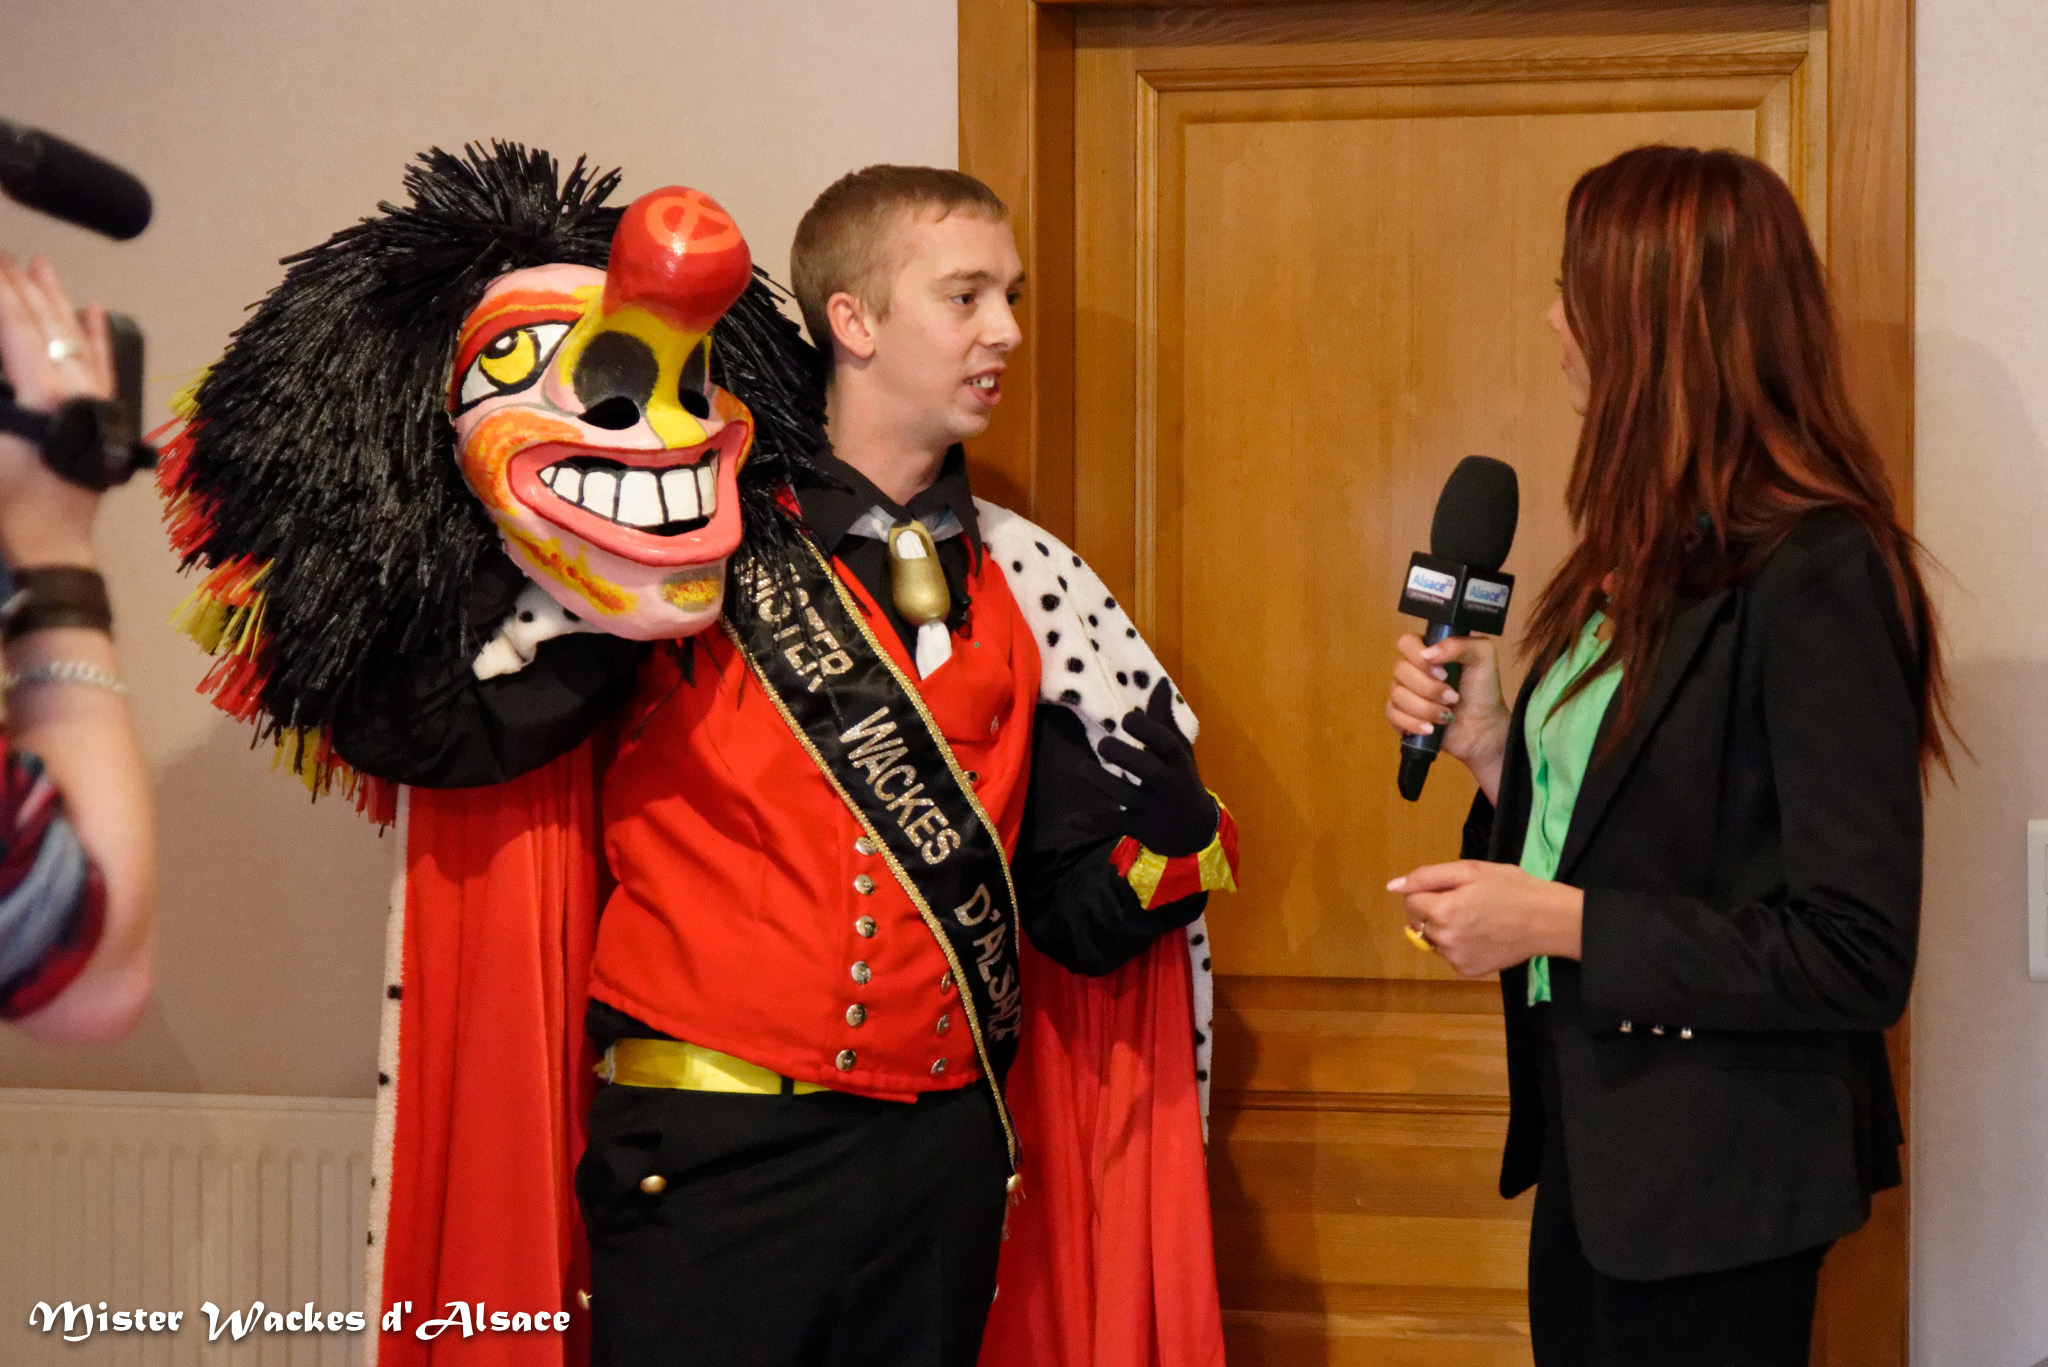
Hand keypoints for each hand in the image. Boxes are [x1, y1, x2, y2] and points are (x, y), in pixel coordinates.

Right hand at [0, 254, 109, 567]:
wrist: (52, 545)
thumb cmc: (7, 500)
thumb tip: (3, 363)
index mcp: (44, 394)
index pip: (17, 329)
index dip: (0, 293)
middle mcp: (76, 391)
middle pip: (47, 327)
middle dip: (22, 288)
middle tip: (2, 254)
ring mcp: (94, 403)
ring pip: (76, 340)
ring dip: (57, 301)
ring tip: (41, 266)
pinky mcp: (104, 417)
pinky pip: (102, 367)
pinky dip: (97, 336)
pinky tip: (95, 310)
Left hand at [1091, 679, 1218, 856]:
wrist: (1195, 829)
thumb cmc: (1182, 779)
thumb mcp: (1179, 749)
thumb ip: (1164, 718)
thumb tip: (1159, 681)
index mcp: (1176, 760)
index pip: (1166, 743)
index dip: (1147, 729)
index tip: (1126, 718)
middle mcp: (1167, 784)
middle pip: (1149, 770)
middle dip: (1126, 756)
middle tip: (1103, 745)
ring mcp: (1152, 808)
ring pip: (1127, 796)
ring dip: (1102, 782)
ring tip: (1081, 768)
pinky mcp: (1138, 826)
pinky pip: (1113, 825)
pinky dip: (1091, 823)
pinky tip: (1069, 819)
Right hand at [1386, 632, 1510, 801]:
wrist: (1484, 729)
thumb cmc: (1484, 692)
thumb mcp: (1483, 657)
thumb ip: (1458, 644)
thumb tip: (1427, 653)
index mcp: (1430, 652)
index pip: (1406, 643)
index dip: (1419, 658)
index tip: (1443, 673)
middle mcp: (1413, 670)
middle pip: (1400, 670)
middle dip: (1430, 689)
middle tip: (1453, 698)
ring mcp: (1405, 693)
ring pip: (1398, 695)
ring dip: (1426, 709)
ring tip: (1446, 715)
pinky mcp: (1400, 716)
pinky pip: (1393, 715)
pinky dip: (1413, 723)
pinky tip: (1430, 728)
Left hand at [1387, 859, 1581, 977]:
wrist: (1547, 920)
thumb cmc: (1510, 888)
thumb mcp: (1469, 870)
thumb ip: (1426, 876)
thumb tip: (1392, 887)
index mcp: (1441, 911)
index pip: (1410, 901)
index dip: (1429, 891)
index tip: (1454, 889)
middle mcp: (1444, 940)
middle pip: (1419, 921)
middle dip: (1435, 910)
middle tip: (1468, 901)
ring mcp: (1455, 959)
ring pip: (1433, 939)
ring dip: (1445, 929)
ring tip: (1476, 919)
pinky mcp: (1467, 971)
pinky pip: (1450, 955)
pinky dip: (1459, 945)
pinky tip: (1481, 936)